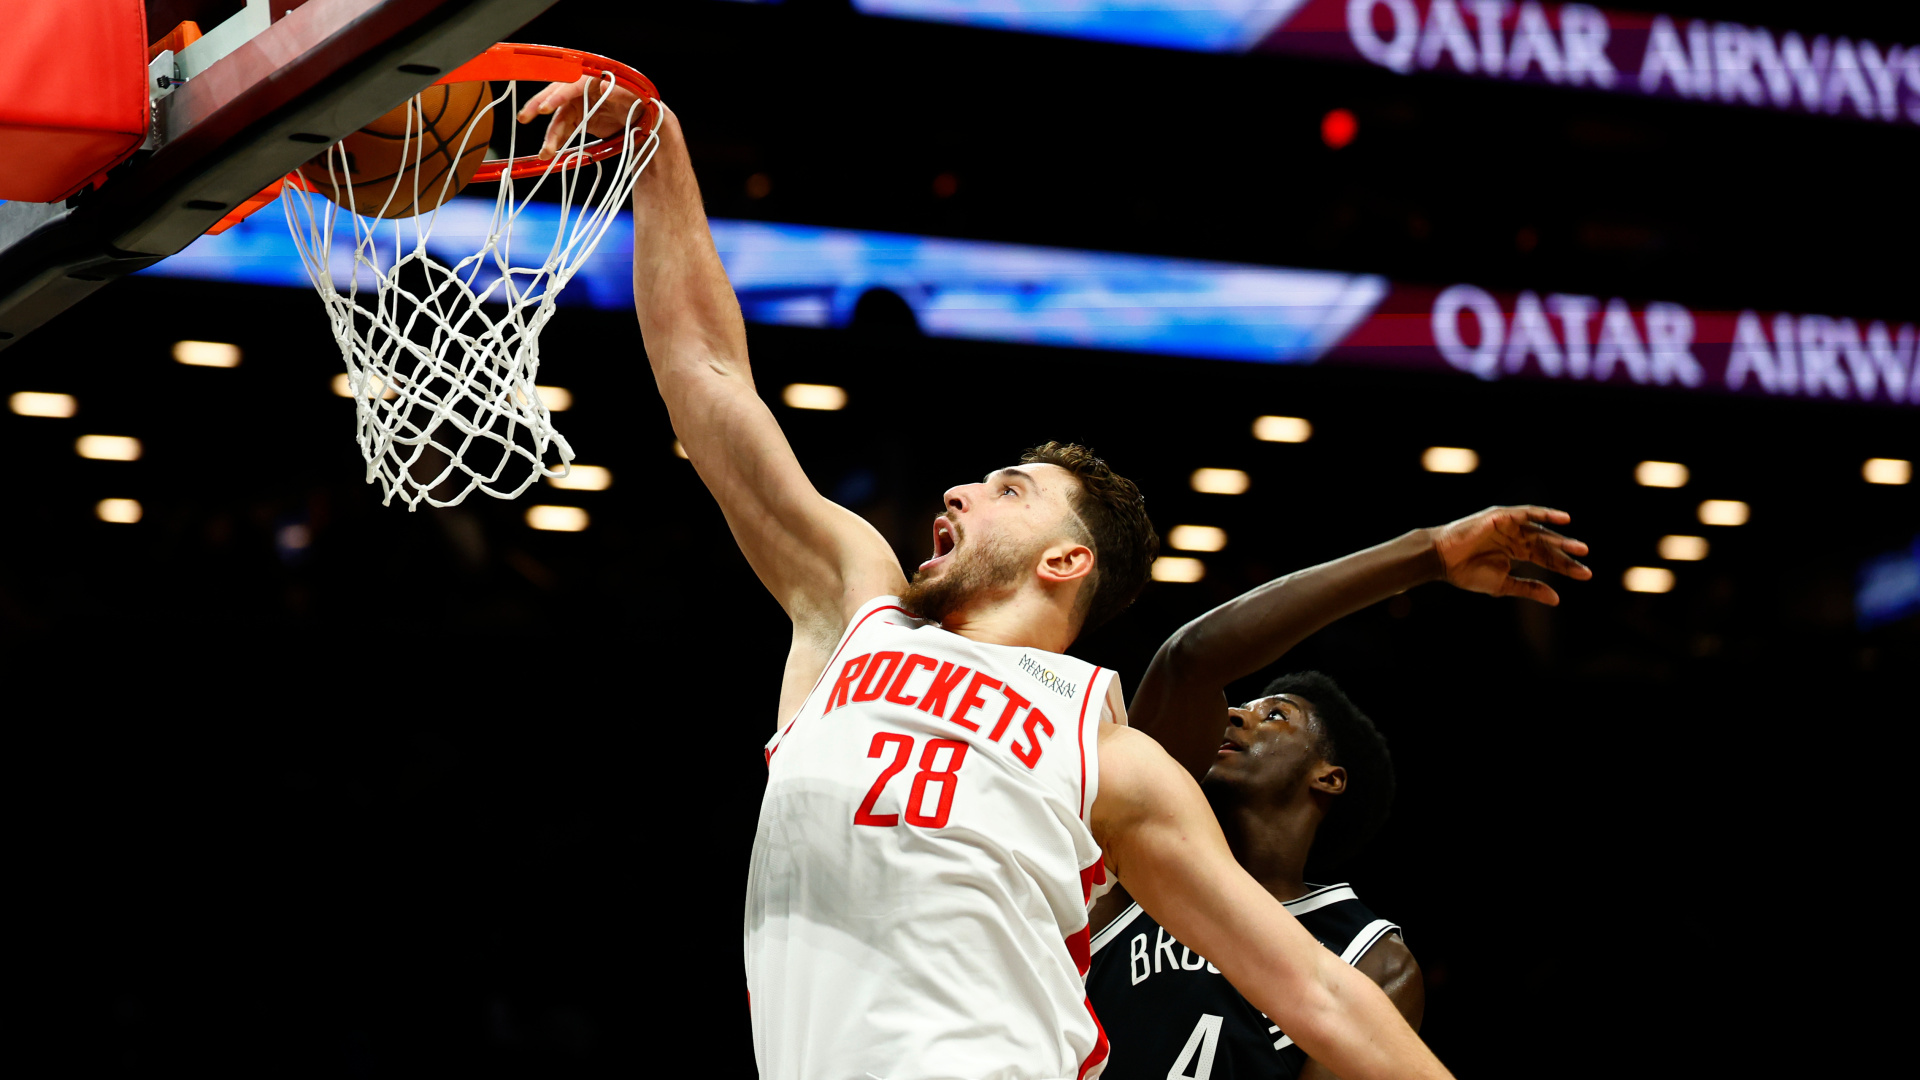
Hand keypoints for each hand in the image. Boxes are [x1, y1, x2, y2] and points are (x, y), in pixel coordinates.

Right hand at [515, 76, 650, 158]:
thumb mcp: (635, 97)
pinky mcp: (579, 119)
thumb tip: (602, 84)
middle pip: (556, 96)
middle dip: (539, 107)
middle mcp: (581, 90)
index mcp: (593, 78)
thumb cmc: (640, 102)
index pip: (571, 85)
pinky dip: (558, 141)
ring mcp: (579, 105)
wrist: (644, 118)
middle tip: (525, 118)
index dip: (558, 96)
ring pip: (558, 119)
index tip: (546, 107)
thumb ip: (619, 92)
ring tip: (545, 153)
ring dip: (550, 135)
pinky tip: (551, 152)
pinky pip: (564, 130)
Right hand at [1428, 506, 1591, 604]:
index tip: (1586, 575)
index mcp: (1515, 552)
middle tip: (1586, 559)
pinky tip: (1562, 519)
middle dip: (1566, 553)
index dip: (1565, 566)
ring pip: (1540, 530)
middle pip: (1546, 545)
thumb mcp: (1503, 584)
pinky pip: (1527, 513)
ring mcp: (1508, 525)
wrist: (1442, 560)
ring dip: (1560, 537)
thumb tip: (1556, 599)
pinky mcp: (1500, 516)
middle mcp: (1515, 537)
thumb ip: (1529, 588)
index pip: (1545, 558)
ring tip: (1578, 547)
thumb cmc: (1467, 572)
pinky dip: (1544, 514)